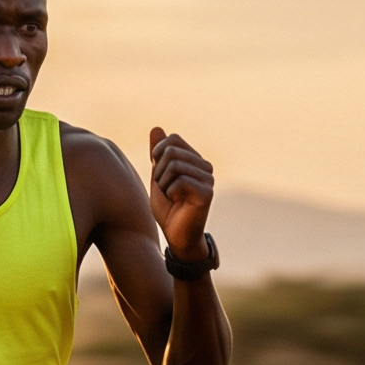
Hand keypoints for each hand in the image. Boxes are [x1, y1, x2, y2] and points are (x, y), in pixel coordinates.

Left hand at [147, 126, 214, 258]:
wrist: (176, 236)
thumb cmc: (168, 208)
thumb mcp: (158, 176)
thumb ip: (157, 154)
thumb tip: (156, 128)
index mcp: (195, 160)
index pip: (173, 139)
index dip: (158, 154)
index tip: (159, 173)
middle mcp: (205, 166)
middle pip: (171, 151)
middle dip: (159, 171)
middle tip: (165, 189)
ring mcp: (208, 179)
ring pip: (174, 165)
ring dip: (164, 183)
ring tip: (171, 196)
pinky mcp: (207, 192)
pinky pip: (180, 181)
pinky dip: (170, 192)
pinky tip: (178, 202)